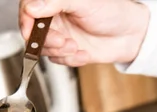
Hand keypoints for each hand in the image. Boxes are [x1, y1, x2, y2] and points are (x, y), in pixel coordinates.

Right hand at [19, 0, 150, 65]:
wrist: (129, 36)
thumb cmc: (112, 13)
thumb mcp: (84, 3)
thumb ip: (56, 2)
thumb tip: (32, 7)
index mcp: (54, 1)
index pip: (28, 9)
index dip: (26, 21)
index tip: (31, 30)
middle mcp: (53, 18)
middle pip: (32, 33)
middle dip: (47, 40)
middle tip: (62, 41)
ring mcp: (58, 35)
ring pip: (42, 49)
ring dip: (59, 51)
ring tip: (76, 46)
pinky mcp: (64, 51)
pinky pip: (56, 60)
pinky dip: (70, 60)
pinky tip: (84, 53)